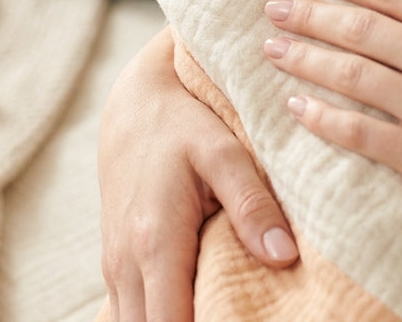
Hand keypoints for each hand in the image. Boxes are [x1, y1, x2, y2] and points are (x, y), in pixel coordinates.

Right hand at [98, 26, 298, 321]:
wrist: (134, 102)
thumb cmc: (182, 122)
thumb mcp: (224, 152)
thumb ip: (252, 205)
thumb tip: (285, 257)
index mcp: (156, 240)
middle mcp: (126, 262)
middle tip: (238, 317)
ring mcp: (116, 266)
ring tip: (223, 313)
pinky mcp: (117, 264)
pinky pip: (130, 313)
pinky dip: (157, 319)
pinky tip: (197, 310)